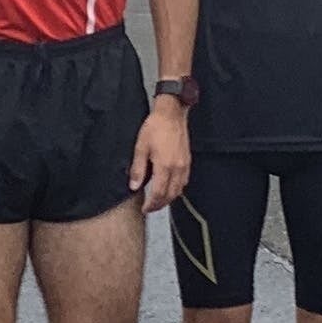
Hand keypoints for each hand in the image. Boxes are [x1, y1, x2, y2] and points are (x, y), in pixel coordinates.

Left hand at [130, 95, 191, 209]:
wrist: (171, 114)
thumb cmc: (155, 127)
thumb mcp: (140, 147)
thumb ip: (138, 169)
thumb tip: (134, 186)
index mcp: (164, 166)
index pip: (158, 193)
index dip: (151, 204)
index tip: (145, 208)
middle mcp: (177, 168)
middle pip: (170, 195)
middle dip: (160, 205)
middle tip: (150, 208)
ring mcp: (184, 165)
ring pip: (179, 190)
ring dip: (169, 199)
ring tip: (158, 201)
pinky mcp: (188, 161)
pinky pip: (184, 181)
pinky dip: (176, 189)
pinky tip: (169, 188)